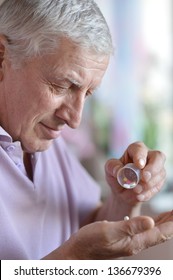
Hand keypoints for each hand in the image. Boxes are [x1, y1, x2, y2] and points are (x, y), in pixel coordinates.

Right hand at [43, 211, 172, 258]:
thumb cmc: (89, 242)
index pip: (160, 233)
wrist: (77, 253)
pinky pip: (143, 231)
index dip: (172, 223)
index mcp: (134, 242)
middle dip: (171, 222)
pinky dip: (151, 224)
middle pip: (160, 233)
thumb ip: (130, 227)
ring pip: (152, 232)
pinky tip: (150, 220)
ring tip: (171, 214)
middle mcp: (135, 244)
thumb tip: (151, 221)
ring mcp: (129, 243)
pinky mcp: (123, 240)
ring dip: (164, 223)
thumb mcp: (108, 231)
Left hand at [105, 141, 165, 204]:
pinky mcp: (159, 181)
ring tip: (135, 190)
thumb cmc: (116, 176)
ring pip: (160, 173)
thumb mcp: (109, 169)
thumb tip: (118, 171)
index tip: (139, 165)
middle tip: (144, 178)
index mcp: (135, 150)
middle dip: (152, 168)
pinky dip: (148, 193)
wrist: (122, 192)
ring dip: (148, 184)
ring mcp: (156, 169)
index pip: (140, 149)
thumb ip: (112, 167)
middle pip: (158, 157)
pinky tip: (139, 196)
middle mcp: (149, 156)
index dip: (140, 156)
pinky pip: (158, 187)